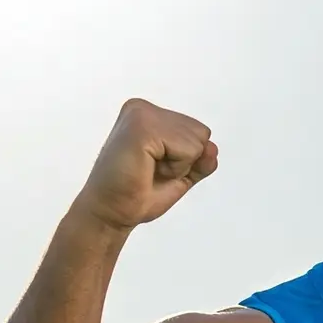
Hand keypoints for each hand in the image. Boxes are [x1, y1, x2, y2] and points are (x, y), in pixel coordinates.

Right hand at [71, 98, 218, 231]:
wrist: (110, 214)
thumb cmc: (137, 195)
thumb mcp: (180, 175)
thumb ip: (199, 159)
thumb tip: (212, 148)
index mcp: (148, 114)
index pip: (198, 132)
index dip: (186, 160)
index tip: (155, 170)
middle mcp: (143, 108)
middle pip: (201, 133)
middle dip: (184, 162)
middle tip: (150, 173)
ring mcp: (142, 115)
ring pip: (197, 140)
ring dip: (179, 166)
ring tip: (147, 171)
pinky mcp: (142, 128)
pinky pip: (188, 149)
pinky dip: (175, 169)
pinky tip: (147, 170)